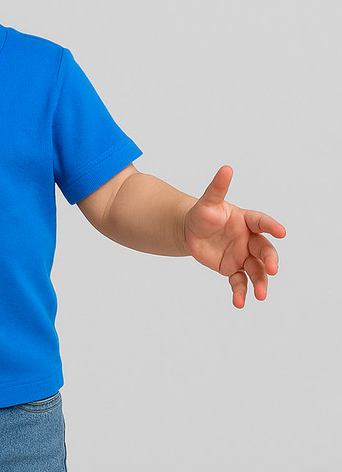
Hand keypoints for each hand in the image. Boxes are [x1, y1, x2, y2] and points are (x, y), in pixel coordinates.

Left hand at [184, 166, 285, 307]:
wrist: (190, 232)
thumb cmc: (202, 214)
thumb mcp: (207, 201)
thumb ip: (217, 187)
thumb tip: (226, 168)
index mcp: (246, 220)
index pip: (262, 222)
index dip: (271, 226)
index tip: (281, 232)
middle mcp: (249, 239)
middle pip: (265, 250)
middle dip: (270, 260)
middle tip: (273, 269)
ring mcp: (242, 255)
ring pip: (257, 271)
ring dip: (260, 283)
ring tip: (260, 296)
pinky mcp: (232, 269)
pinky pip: (240, 282)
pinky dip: (241, 293)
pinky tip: (239, 303)